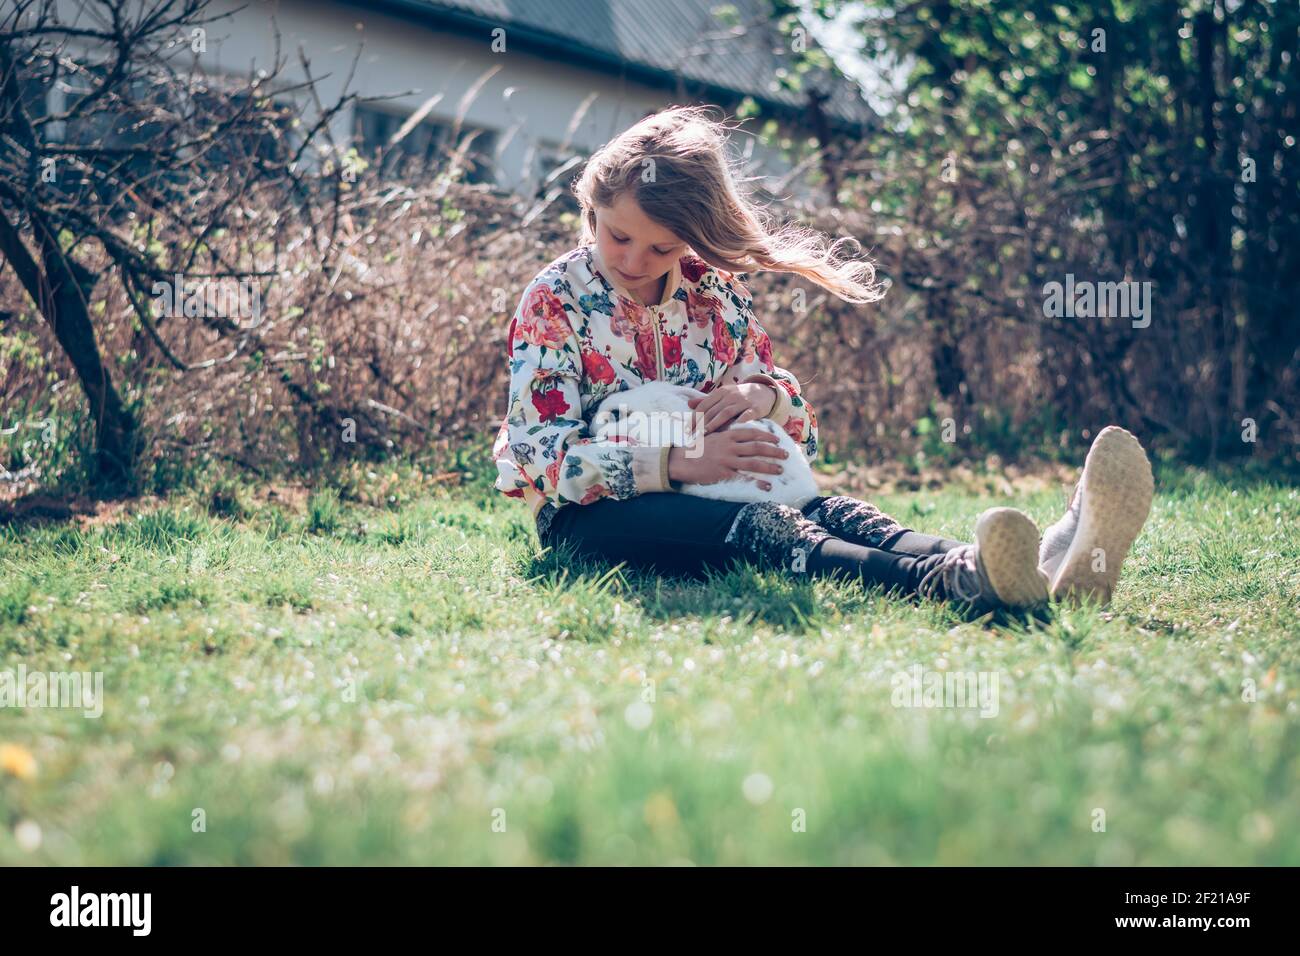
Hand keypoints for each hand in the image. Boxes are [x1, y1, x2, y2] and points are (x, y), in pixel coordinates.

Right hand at [668, 427, 787, 491]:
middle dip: (773, 451)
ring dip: (769, 466)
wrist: (682, 460)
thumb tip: (740, 433)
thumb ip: (727, 434)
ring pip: (754, 462)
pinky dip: (757, 482)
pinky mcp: (724, 473)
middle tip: (785, 454)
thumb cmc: (697, 448)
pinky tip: (766, 486)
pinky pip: (744, 478)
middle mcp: (730, 446)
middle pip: (757, 447)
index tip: (776, 439)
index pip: (752, 433)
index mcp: (727, 435)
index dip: (766, 436)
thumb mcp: (712, 435)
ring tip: (780, 469)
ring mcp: (727, 460)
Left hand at [687, 382, 776, 433]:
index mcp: (720, 392)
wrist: (763, 392)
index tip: (686, 430)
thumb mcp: (723, 395)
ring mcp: (743, 401)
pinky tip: (730, 433)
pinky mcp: (755, 408)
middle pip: (712, 410)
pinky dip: (737, 423)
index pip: (703, 405)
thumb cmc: (739, 397)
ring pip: (725, 413)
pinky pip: (745, 416)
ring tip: (705, 435)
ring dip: (714, 424)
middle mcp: (730, 395)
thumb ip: (707, 400)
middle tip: (692, 436)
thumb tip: (688, 404)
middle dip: (701, 424)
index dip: (694, 418)